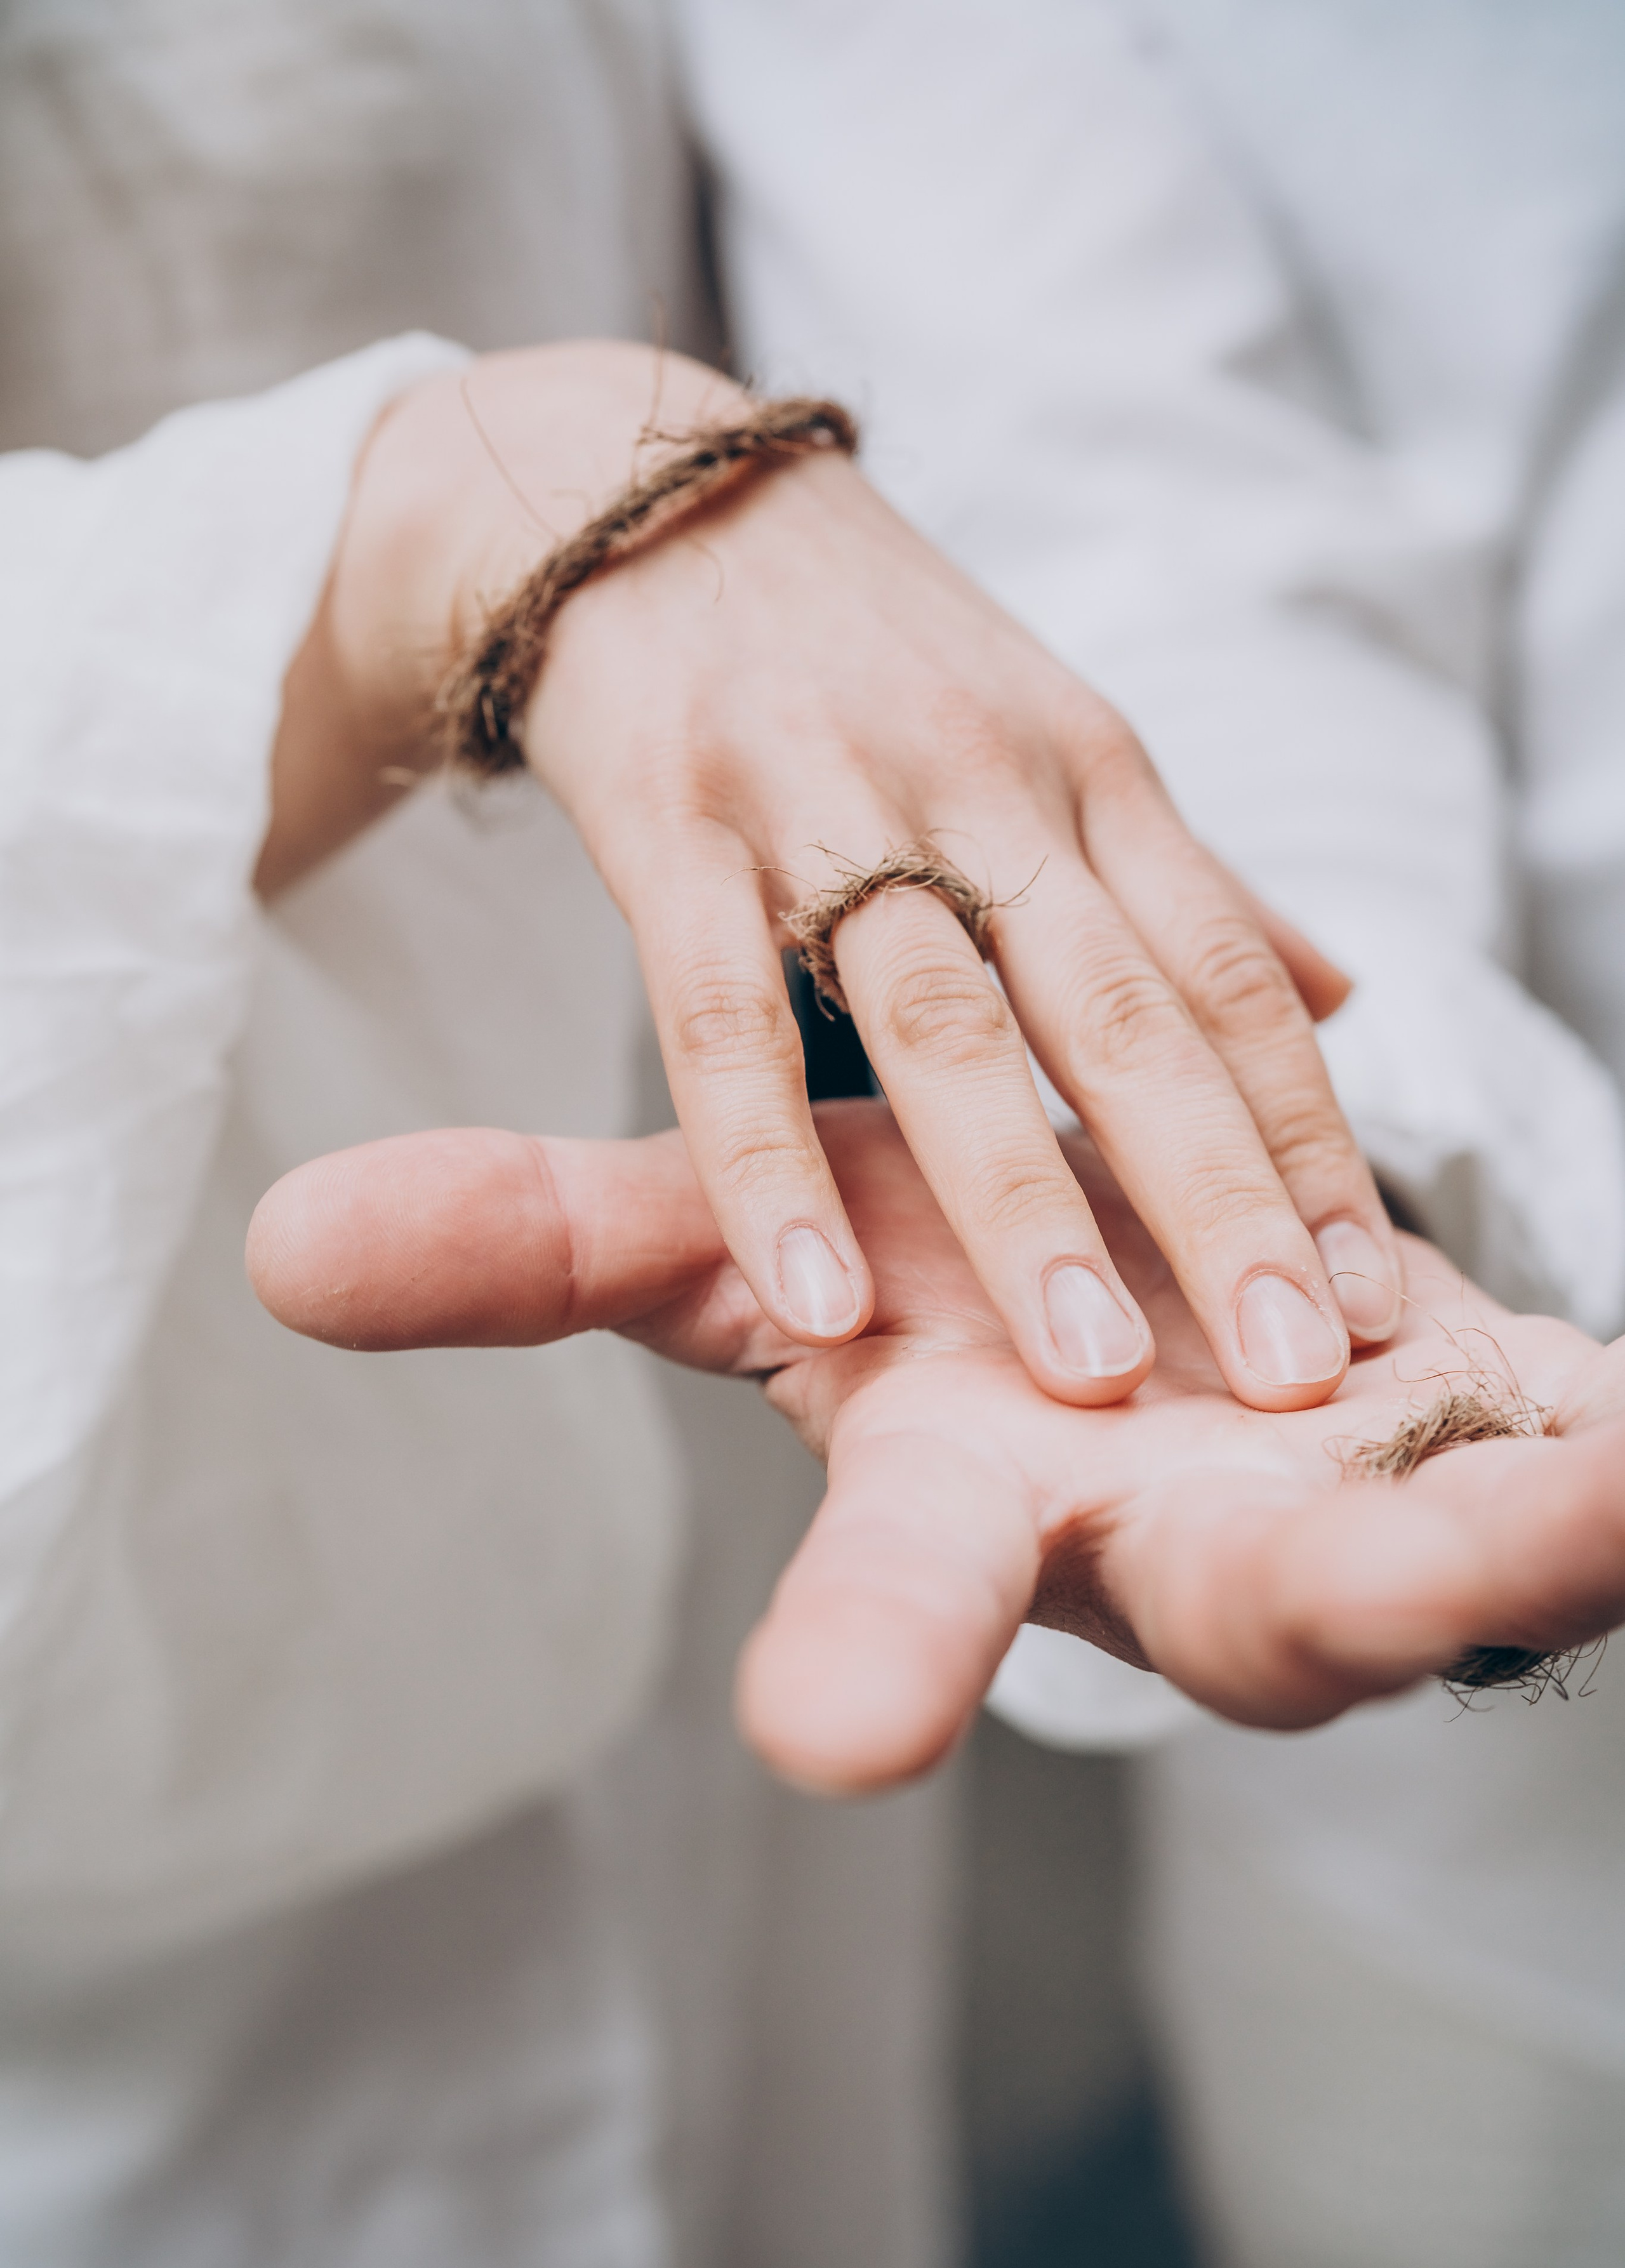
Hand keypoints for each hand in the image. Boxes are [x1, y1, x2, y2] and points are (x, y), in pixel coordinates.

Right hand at [247, 1106, 1624, 1793]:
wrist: (1152, 1314)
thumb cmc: (947, 1288)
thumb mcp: (761, 1249)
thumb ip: (547, 1251)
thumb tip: (291, 1251)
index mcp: (981, 1501)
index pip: (905, 1599)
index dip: (861, 1662)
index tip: (832, 1734)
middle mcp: (1165, 1559)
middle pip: (1228, 1626)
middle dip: (1306, 1622)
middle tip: (1397, 1607)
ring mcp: (1347, 1538)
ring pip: (1449, 1573)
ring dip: (1524, 1541)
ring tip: (1598, 1489)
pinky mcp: (1478, 1477)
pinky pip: (1563, 1487)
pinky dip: (1596, 1473)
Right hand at [267, 340, 1395, 1412]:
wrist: (629, 493)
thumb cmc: (864, 651)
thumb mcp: (1053, 739)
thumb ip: (1186, 886)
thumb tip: (1339, 1000)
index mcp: (1090, 772)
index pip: (1228, 975)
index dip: (1311, 1139)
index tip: (1380, 1288)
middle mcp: (985, 788)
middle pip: (1125, 1014)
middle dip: (1218, 1201)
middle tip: (1296, 1367)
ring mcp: (829, 805)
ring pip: (947, 1026)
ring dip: (1020, 1205)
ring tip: (1088, 1371)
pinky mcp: (676, 825)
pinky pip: (727, 1018)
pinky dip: (771, 1163)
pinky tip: (820, 1302)